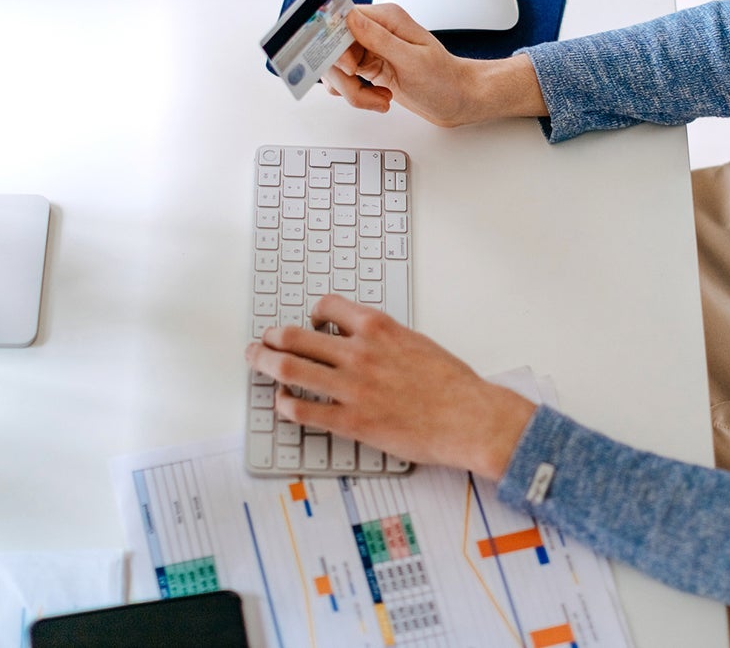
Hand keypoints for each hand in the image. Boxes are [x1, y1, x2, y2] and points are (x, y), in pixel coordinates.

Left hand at [245, 295, 536, 480]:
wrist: (470, 418)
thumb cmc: (453, 384)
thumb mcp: (417, 343)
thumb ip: (385, 339)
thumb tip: (362, 339)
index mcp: (379, 328)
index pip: (328, 306)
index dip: (312, 312)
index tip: (309, 320)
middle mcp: (359, 353)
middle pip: (296, 336)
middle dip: (272, 337)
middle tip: (264, 341)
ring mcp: (352, 388)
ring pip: (291, 370)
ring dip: (266, 364)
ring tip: (258, 363)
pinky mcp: (352, 421)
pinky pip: (304, 412)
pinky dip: (285, 405)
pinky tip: (282, 403)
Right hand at [322, 5, 548, 125]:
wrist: (457, 100)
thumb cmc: (444, 80)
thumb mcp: (412, 60)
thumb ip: (378, 38)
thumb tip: (349, 17)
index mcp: (386, 18)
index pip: (342, 20)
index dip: (336, 46)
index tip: (349, 68)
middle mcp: (375, 30)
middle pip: (334, 48)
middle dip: (345, 77)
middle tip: (365, 92)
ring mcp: (370, 49)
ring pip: (338, 68)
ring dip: (353, 90)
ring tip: (379, 100)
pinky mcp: (369, 67)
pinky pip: (346, 79)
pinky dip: (356, 95)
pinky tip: (377, 99)